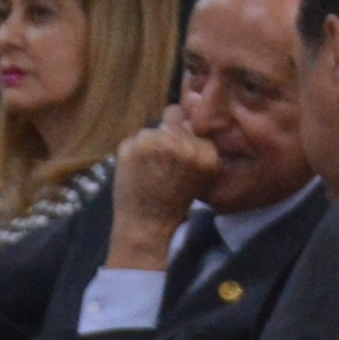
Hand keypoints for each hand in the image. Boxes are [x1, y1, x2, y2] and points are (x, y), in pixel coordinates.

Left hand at [106, 117, 225, 267]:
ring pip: (151, 128)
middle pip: (172, 117)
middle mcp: (184, 145)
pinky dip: (132, 152)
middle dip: (167, 135)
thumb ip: (197, 147)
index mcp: (206, 153)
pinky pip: (133, 138)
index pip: (191, 121)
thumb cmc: (174, 202)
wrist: (147, 225)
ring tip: (149, 169)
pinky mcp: (132, 146)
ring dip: (149, 143)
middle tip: (163, 163)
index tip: (179, 156)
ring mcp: (156, 143)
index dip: (184, 135)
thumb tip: (184, 114)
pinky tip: (136, 170)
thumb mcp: (200, 175)